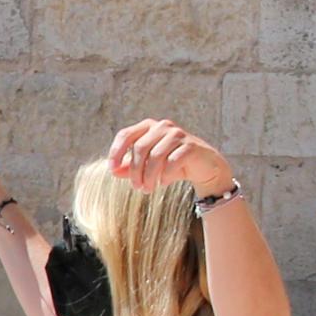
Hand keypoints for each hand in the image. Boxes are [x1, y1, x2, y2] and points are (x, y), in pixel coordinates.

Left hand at [105, 118, 231, 192]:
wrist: (203, 167)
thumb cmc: (172, 164)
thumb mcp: (149, 166)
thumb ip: (130, 166)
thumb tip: (113, 171)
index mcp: (149, 127)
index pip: (126, 135)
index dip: (116, 152)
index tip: (112, 169)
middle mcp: (162, 126)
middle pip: (140, 148)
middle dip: (135, 171)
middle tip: (137, 187)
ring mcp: (177, 134)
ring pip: (155, 156)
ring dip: (149, 176)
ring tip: (148, 189)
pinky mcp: (190, 145)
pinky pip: (171, 162)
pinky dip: (165, 175)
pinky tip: (163, 182)